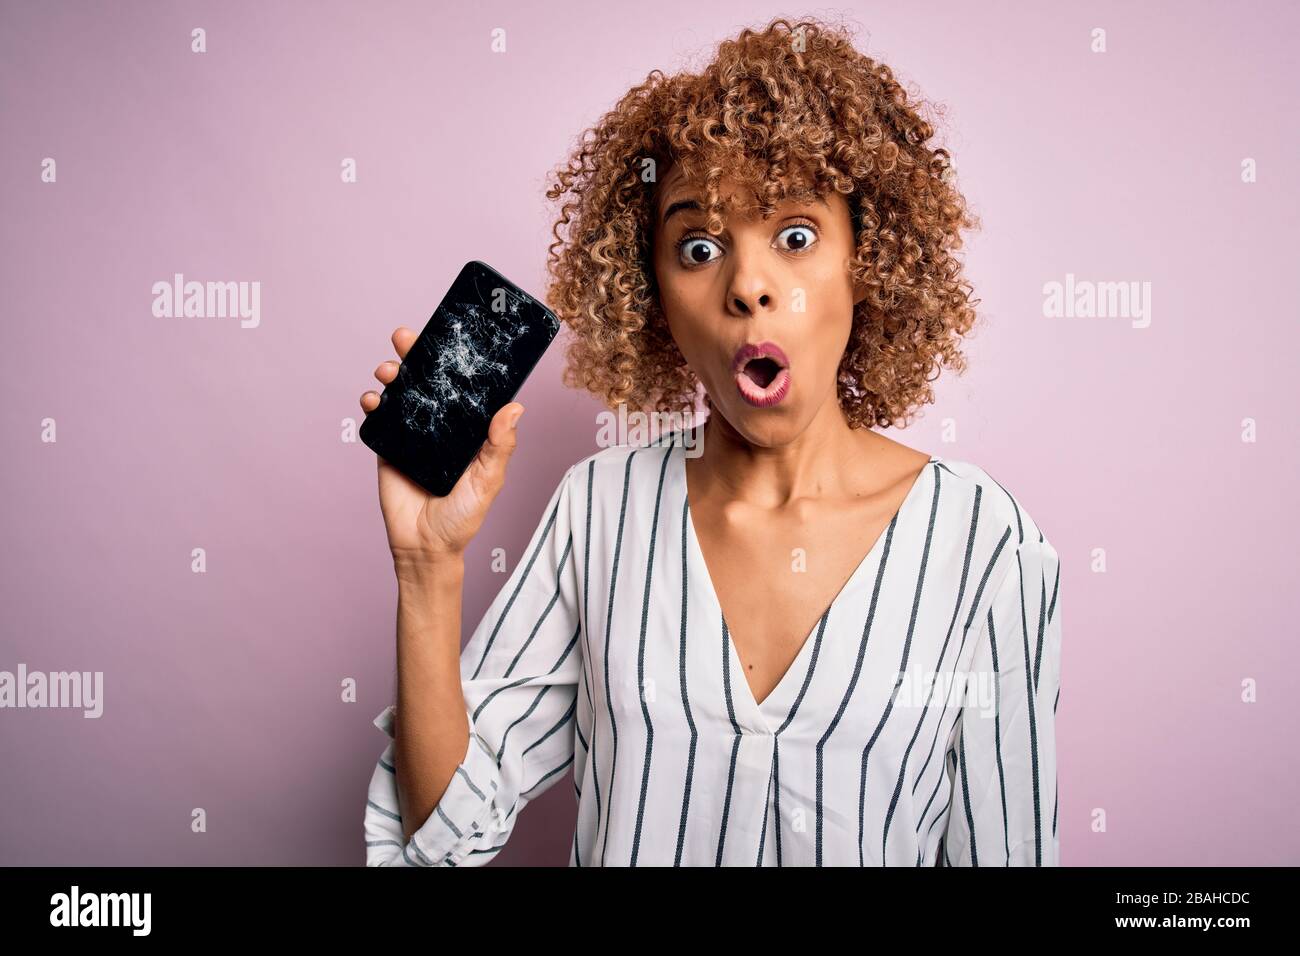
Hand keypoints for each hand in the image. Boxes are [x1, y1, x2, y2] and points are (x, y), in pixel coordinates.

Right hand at [361, 327, 525, 564]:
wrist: (424, 546)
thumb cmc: (462, 516)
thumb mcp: (488, 481)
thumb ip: (499, 447)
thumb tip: (515, 408)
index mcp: (468, 428)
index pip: (462, 385)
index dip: (454, 358)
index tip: (447, 333)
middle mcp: (440, 424)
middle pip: (427, 380)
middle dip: (415, 354)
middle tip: (405, 337)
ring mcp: (413, 432)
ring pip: (401, 392)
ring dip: (392, 373)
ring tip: (389, 369)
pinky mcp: (388, 446)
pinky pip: (378, 418)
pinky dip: (372, 403)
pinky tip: (373, 399)